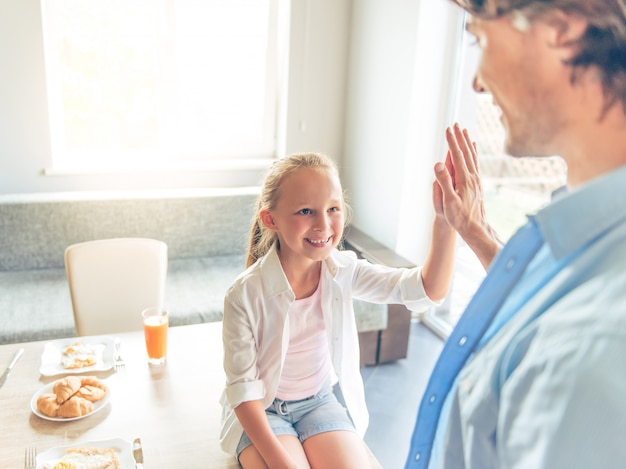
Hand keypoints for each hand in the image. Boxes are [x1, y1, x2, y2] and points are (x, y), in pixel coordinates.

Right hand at [433, 123, 501, 268]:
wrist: (477, 229)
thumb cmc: (460, 218)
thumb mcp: (449, 201)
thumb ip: (444, 181)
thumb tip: (438, 163)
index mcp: (464, 179)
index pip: (457, 155)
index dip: (452, 141)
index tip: (448, 128)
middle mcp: (473, 177)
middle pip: (466, 152)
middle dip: (460, 137)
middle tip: (455, 124)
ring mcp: (476, 180)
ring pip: (472, 156)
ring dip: (467, 143)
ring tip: (464, 131)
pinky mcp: (477, 184)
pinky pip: (475, 164)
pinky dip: (473, 153)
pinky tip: (473, 150)